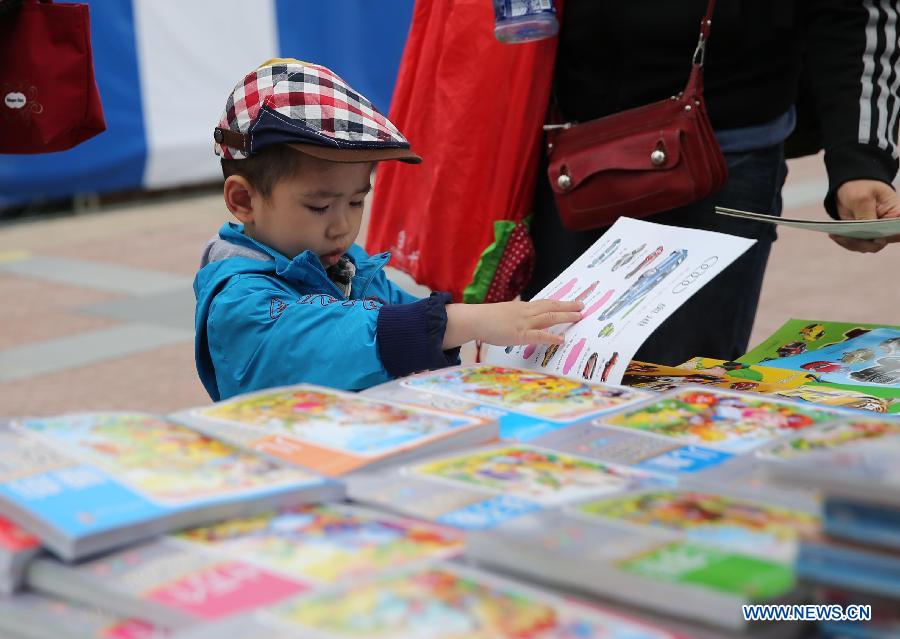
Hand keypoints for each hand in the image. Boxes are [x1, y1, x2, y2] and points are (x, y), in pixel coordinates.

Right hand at [443, 299, 583, 348]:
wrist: (474, 319)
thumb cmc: (486, 319)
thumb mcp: (505, 313)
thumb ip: (516, 316)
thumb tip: (524, 319)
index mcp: (522, 307)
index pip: (545, 303)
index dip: (559, 303)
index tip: (571, 302)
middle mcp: (526, 312)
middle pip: (551, 307)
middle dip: (568, 306)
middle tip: (582, 306)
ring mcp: (523, 322)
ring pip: (549, 317)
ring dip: (566, 316)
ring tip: (579, 317)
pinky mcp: (519, 334)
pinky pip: (539, 335)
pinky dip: (552, 337)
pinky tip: (562, 339)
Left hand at [830, 179, 899, 252]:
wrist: (849, 186)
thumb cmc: (860, 187)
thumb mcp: (862, 198)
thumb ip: (867, 215)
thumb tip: (869, 231)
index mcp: (896, 214)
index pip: (897, 229)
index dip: (890, 236)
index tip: (878, 239)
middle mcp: (888, 226)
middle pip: (882, 242)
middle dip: (864, 243)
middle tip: (846, 238)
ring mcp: (876, 232)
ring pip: (868, 246)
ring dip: (852, 244)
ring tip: (837, 236)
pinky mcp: (864, 235)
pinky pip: (857, 244)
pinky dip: (846, 242)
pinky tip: (835, 236)